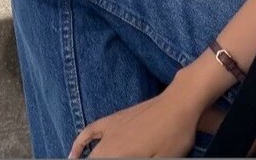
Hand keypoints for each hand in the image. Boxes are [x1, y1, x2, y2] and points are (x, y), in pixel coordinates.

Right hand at [68, 89, 201, 158]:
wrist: (180, 101)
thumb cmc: (174, 134)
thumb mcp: (162, 159)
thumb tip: (123, 158)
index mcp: (119, 154)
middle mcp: (110, 142)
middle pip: (95, 159)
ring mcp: (111, 128)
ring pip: (92, 151)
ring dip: (85, 158)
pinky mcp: (117, 118)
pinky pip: (91, 130)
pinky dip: (80, 141)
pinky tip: (74, 151)